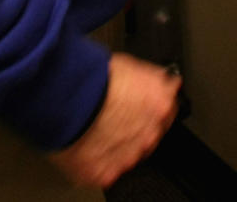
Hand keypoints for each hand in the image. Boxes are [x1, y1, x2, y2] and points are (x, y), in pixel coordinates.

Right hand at [49, 53, 180, 188]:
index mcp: (160, 104)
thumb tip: (161, 79)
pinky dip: (99, 156)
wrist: (67, 94)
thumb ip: (151, 79)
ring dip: (119, 141)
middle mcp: (150, 133)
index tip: (144, 99)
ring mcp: (129, 155)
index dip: (153, 101)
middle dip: (136, 123)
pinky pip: (106, 167)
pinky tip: (89, 140)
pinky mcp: (105, 172)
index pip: (168, 106)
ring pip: (128, 151)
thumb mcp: (130, 64)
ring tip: (98, 124)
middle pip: (149, 131)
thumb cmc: (93, 76)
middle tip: (116, 112)